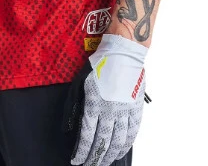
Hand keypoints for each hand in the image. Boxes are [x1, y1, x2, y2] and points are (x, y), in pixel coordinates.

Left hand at [62, 34, 147, 165]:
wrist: (123, 53)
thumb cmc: (99, 64)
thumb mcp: (81, 82)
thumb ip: (77, 104)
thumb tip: (70, 124)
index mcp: (94, 105)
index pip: (87, 136)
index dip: (82, 152)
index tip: (77, 161)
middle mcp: (110, 112)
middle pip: (102, 143)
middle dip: (94, 158)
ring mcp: (125, 111)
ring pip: (118, 141)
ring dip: (110, 155)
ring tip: (103, 163)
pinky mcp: (136, 109)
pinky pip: (132, 132)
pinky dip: (126, 145)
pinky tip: (120, 151)